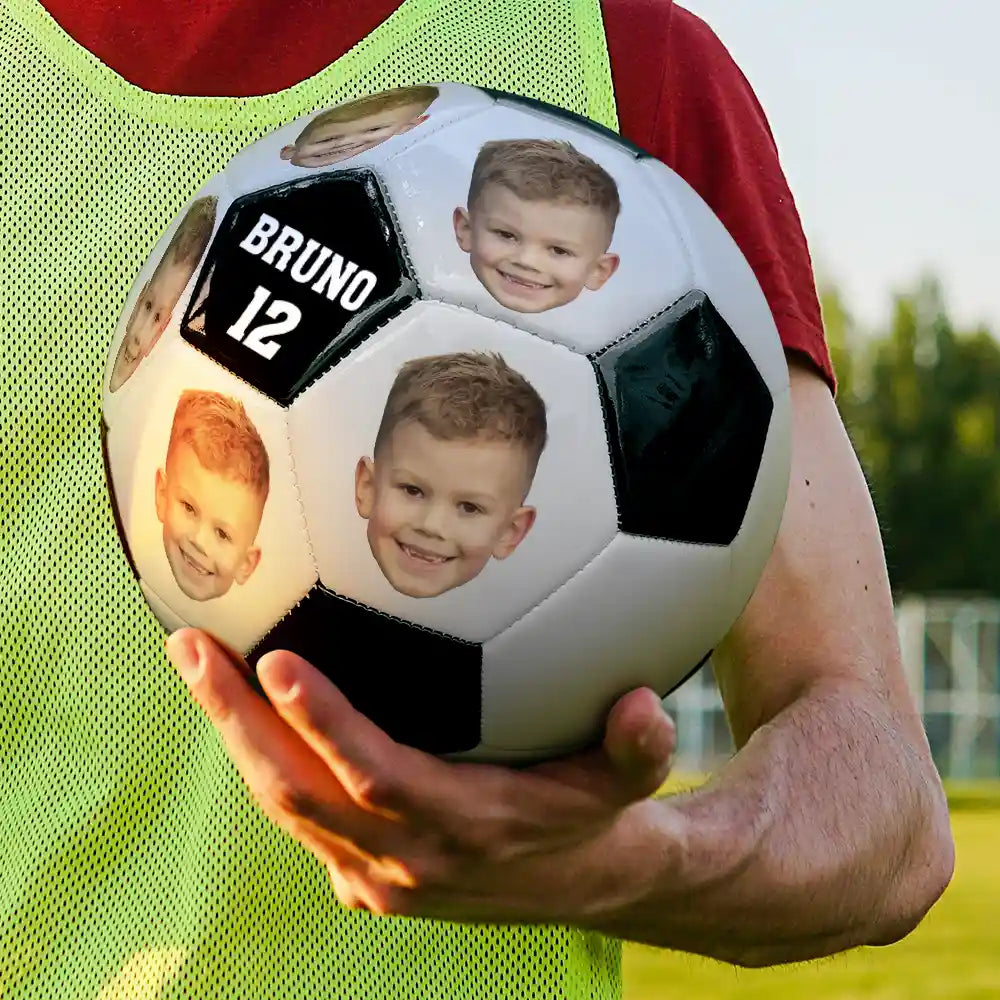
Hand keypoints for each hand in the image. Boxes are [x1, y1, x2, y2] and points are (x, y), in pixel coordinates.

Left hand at [165, 627, 676, 923]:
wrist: (578, 889)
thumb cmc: (591, 816)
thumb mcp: (626, 782)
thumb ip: (639, 748)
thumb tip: (647, 707)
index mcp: (458, 826)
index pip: (375, 774)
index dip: (325, 722)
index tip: (278, 661)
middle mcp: (404, 859)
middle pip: (299, 791)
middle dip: (237, 720)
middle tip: (192, 646)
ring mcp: (375, 877)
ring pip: (284, 805)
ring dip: (235, 736)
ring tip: (197, 663)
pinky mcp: (363, 881)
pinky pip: (299, 817)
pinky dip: (262, 761)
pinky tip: (238, 709)